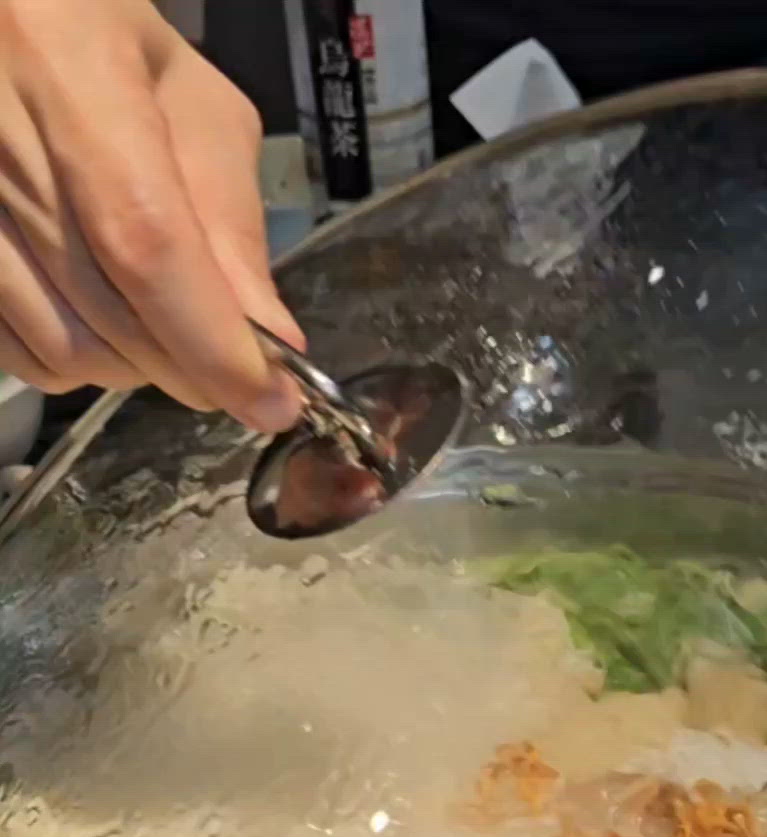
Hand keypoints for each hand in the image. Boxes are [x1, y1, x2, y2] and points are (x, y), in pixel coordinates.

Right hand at [0, 0, 303, 430]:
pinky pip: (13, 347)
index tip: (269, 397)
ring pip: (57, 342)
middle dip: (187, 363)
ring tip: (163, 331)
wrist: (6, 15)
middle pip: (103, 305)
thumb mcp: (186, 98)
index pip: (143, 237)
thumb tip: (267, 340)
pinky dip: (72, 361)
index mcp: (63, 60)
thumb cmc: (95, 36)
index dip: (209, 338)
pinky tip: (99, 322)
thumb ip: (229, 216)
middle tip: (232, 370)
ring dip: (132, 367)